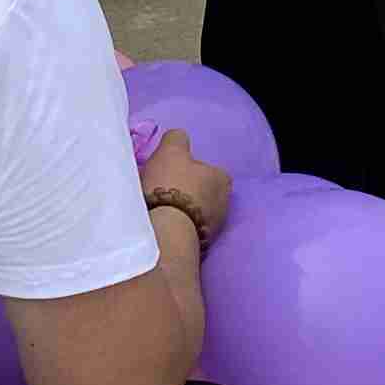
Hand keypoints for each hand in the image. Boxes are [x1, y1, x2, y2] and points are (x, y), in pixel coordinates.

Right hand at [140, 132, 231, 247]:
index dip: (192, 170)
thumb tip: (179, 137)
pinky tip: (162, 226)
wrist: (165, 230)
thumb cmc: (171, 185)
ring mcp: (214, 229)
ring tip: (160, 210)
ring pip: (196, 215)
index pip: (211, 171)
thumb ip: (177, 139)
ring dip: (183, 212)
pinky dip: (178, 228)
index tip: (173, 173)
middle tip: (164, 191)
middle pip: (204, 193)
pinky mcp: (200, 247)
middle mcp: (225, 204)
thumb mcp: (171, 151)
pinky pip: (188, 232)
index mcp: (222, 179)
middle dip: (188, 193)